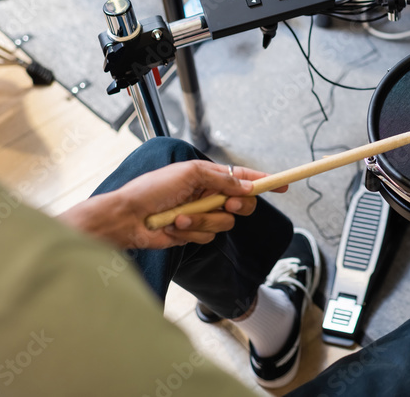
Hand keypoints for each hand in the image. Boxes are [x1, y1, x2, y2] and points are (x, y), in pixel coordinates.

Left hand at [59, 160, 287, 249]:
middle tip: (227, 205)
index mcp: (208, 176)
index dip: (263, 181)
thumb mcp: (190, 174)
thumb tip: (246, 186)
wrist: (126, 218)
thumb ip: (222, 180)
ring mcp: (201, 216)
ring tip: (179, 217)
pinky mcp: (192, 234)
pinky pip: (207, 237)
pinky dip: (191, 232)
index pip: (242, 178)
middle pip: (241, 205)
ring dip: (202, 221)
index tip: (283, 185)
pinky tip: (172, 226)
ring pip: (224, 224)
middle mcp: (208, 195)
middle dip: (236, 206)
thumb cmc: (152, 189)